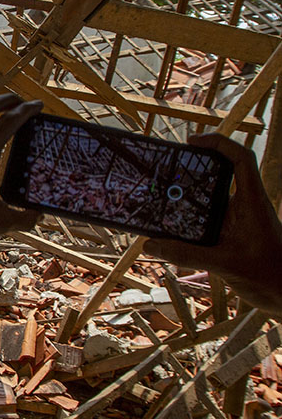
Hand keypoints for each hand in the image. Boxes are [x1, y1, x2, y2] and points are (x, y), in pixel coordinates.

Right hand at [145, 134, 281, 313]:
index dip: (217, 143)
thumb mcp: (226, 265)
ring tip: (158, 197)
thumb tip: (150, 245)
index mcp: (252, 202)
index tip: (191, 142)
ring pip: (207, 200)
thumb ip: (187, 255)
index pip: (239, 159)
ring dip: (184, 198)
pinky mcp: (229, 237)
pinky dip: (184, 222)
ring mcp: (236, 222)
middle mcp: (244, 207)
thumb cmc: (271, 277)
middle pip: (218, 175)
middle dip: (191, 168)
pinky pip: (202, 223)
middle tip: (164, 168)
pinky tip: (166, 231)